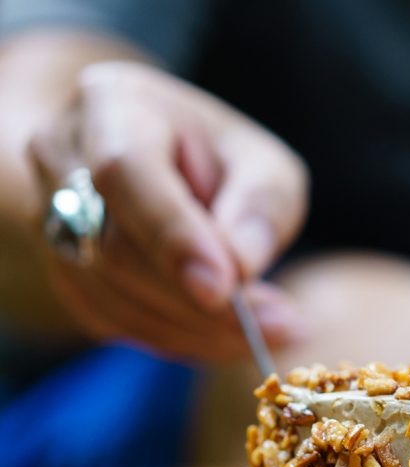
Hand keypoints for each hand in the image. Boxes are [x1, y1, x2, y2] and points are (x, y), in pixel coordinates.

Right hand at [28, 60, 308, 360]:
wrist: (168, 166)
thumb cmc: (223, 160)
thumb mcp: (265, 165)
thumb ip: (260, 207)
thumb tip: (240, 268)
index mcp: (113, 105)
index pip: (126, 174)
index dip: (172, 236)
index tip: (223, 289)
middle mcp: (62, 156)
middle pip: (116, 247)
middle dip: (200, 301)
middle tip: (281, 325)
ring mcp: (49, 216)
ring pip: (112, 294)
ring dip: (197, 329)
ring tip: (274, 331)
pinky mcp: (63, 270)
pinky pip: (113, 320)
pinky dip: (179, 338)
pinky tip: (230, 336)